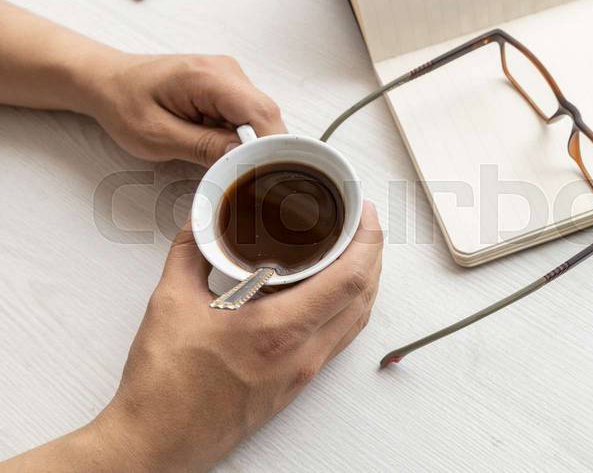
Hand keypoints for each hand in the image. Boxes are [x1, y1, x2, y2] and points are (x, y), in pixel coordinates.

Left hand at [78, 52, 286, 165]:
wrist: (108, 80)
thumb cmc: (124, 103)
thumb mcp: (157, 136)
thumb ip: (203, 147)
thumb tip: (244, 157)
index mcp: (208, 77)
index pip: (260, 112)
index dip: (269, 146)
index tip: (264, 174)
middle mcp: (227, 71)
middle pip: (267, 116)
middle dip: (261, 149)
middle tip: (243, 177)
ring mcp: (231, 77)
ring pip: (262, 119)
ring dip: (249, 144)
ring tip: (224, 161)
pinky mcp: (230, 87)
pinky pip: (249, 117)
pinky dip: (241, 137)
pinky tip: (221, 148)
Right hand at [86, 202, 380, 470]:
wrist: (159, 441)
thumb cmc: (165, 384)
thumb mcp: (171, 303)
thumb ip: (191, 251)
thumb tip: (202, 218)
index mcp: (278, 330)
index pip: (349, 279)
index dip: (368, 240)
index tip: (366, 213)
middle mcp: (302, 353)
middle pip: (363, 297)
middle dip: (372, 254)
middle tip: (363, 224)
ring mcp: (304, 371)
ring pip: (356, 320)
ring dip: (365, 281)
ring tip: (355, 250)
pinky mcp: (297, 383)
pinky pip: (339, 338)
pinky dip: (349, 307)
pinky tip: (334, 292)